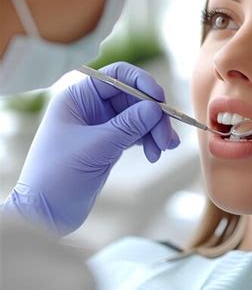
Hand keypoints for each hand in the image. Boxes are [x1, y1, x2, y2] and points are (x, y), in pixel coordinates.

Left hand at [3, 62, 179, 234]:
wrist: (47, 212)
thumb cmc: (59, 174)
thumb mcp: (97, 146)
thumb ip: (128, 125)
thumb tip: (156, 108)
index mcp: (79, 97)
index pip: (117, 76)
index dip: (142, 82)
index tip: (160, 99)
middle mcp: (91, 107)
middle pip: (134, 99)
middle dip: (153, 116)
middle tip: (167, 138)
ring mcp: (102, 125)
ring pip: (139, 117)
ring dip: (155, 131)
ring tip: (164, 149)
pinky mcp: (110, 143)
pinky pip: (137, 134)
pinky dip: (149, 141)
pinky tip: (155, 154)